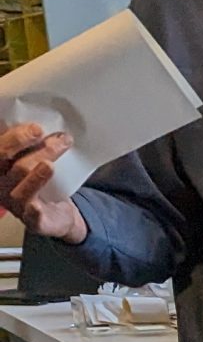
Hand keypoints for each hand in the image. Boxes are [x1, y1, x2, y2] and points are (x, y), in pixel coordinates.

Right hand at [0, 123, 85, 243]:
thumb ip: (32, 143)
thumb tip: (43, 120)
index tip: (36, 126)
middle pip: (3, 157)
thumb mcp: (33, 159)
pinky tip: (40, 193)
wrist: (58, 215)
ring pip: (22, 177)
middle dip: (22, 141)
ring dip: (39, 166)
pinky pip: (32, 212)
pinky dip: (35, 203)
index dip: (12, 136)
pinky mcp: (33, 221)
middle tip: (47, 134)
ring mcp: (13, 202)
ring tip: (54, 156)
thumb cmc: (42, 182)